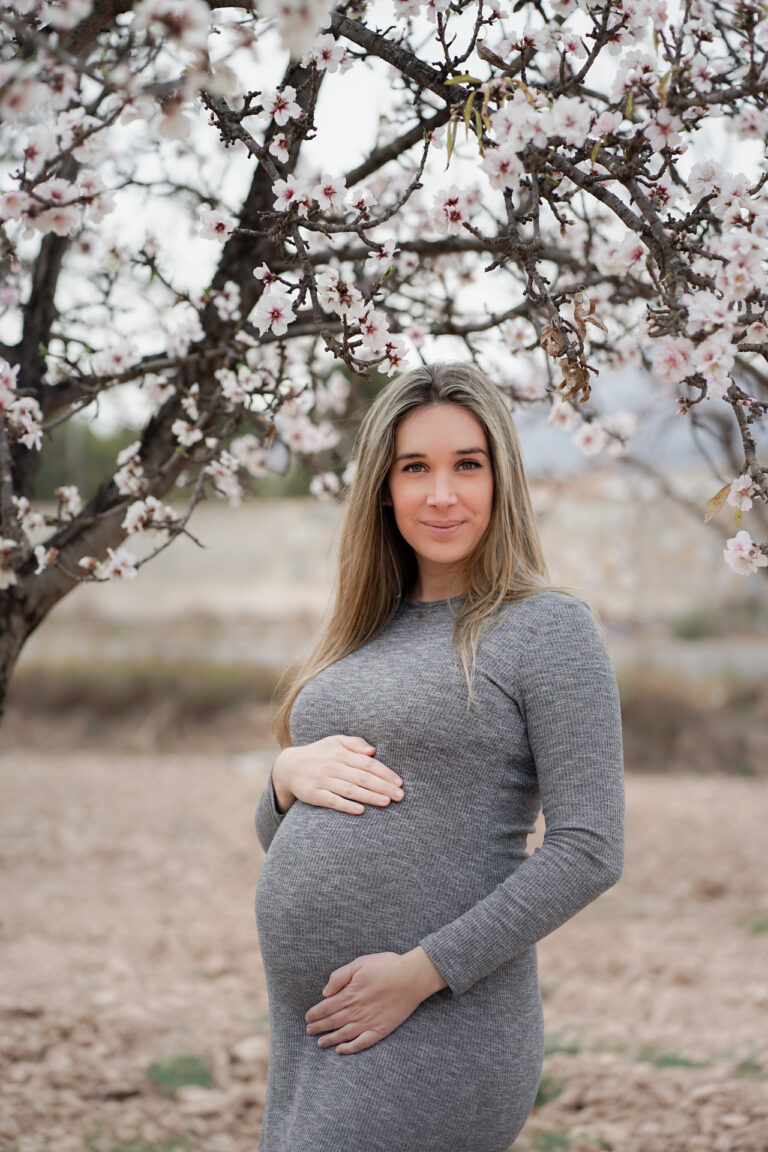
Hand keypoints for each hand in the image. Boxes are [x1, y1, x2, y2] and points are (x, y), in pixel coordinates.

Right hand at [272, 735, 403, 815]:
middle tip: (400, 795)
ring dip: (369, 796)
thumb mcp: (335, 741)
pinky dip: (346, 806)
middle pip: (362, 777)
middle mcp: (332, 766)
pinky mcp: (313, 795)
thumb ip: (355, 743)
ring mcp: (322, 781)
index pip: (367, 763)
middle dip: (382, 786)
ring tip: (386, 802)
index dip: (384, 772)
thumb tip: (373, 750)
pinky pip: (332, 801)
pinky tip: (360, 811)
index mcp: (340, 752)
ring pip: (349, 789)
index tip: (399, 782)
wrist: (289, 767)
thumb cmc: (319, 753)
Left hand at [304, 948, 446, 1054]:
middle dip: (318, 1027)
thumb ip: (340, 977)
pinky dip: (350, 1048)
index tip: (307, 1017)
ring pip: (343, 1035)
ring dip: (330, 1039)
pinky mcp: (380, 1030)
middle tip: (308, 1031)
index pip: (326, 1007)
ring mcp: (368, 1022)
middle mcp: (356, 1011)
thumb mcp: (359, 964)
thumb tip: (325, 992)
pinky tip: (341, 1050)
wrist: (412, 978)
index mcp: (350, 994)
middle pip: (332, 1022)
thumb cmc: (386, 966)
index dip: (315, 1013)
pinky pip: (361, 1043)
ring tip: (320, 1043)